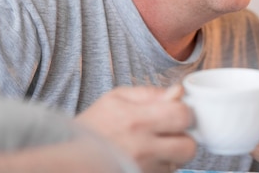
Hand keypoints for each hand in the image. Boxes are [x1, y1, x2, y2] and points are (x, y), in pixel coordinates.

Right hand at [75, 85, 196, 172]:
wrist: (70, 158)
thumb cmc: (94, 125)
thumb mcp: (116, 98)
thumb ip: (150, 93)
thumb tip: (178, 92)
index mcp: (137, 120)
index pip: (183, 115)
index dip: (184, 112)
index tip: (176, 111)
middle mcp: (142, 148)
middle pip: (188, 147)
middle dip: (185, 138)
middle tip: (173, 132)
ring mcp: (143, 169)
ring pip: (179, 164)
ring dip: (173, 154)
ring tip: (157, 146)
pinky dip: (161, 166)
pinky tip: (148, 158)